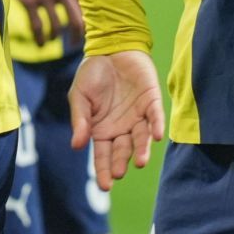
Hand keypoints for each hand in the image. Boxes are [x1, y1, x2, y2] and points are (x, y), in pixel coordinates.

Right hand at [0, 0, 83, 46]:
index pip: (87, 4)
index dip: (90, 20)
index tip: (88, 29)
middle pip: (77, 20)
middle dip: (78, 36)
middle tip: (75, 44)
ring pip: (57, 26)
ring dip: (55, 37)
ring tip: (51, 40)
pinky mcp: (28, 0)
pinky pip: (37, 26)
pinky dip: (40, 38)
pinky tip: (40, 43)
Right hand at [69, 49, 165, 190]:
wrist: (109, 47)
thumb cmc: (92, 73)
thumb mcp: (79, 97)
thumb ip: (80, 121)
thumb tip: (76, 146)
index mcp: (101, 130)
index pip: (103, 156)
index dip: (104, 171)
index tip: (105, 186)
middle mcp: (121, 128)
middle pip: (122, 151)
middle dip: (121, 163)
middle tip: (120, 173)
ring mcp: (137, 116)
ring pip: (141, 138)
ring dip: (141, 150)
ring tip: (139, 162)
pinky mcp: (151, 101)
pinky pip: (155, 117)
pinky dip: (156, 126)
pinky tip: (156, 137)